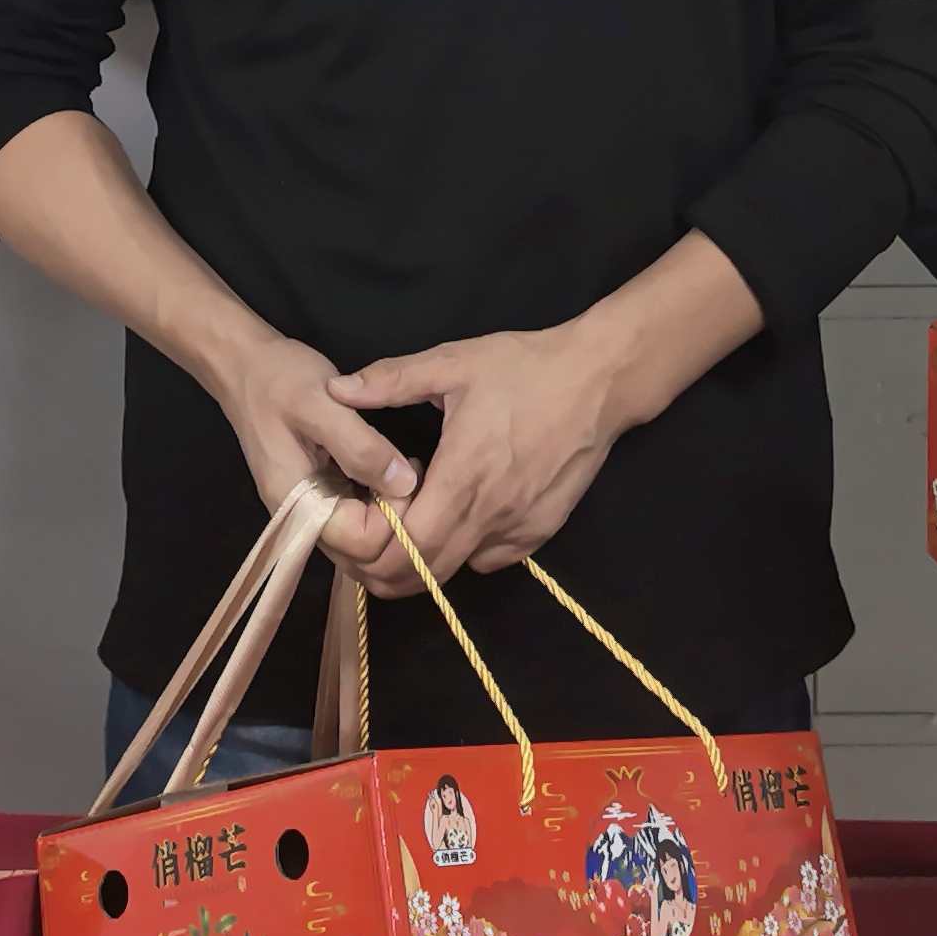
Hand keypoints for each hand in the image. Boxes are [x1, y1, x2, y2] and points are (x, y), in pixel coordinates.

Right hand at [206, 330, 421, 586]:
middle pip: (364, 555)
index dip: (395, 516)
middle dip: (396, 522)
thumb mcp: (321, 403)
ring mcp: (311, 513)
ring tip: (403, 469)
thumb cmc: (279, 381)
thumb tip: (405, 484)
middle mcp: (303, 520)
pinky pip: (356, 523)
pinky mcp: (320, 500)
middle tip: (411, 470)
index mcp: (299, 504)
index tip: (409, 472)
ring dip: (390, 516)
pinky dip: (379, 506)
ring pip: (363, 545)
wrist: (246, 368)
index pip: (362, 544)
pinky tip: (389, 472)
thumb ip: (361, 446)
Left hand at [332, 325, 633, 582]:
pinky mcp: (540, 531)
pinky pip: (488, 560)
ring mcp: (519, 528)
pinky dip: (460, 551)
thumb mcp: (453, 362)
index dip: (372, 543)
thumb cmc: (525, 368)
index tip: (358, 512)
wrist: (599, 380)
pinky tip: (453, 514)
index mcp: (463, 476)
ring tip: (406, 520)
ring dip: (421, 559)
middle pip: (425, 573)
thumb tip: (336, 390)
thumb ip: (391, 380)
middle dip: (384, 562)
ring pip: (456, 571)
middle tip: (367, 527)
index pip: (406, 546)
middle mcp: (491, 514)